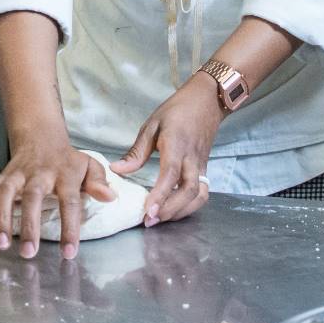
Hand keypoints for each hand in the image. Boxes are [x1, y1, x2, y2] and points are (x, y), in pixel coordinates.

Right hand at [0, 140, 116, 259]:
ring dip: (1, 218)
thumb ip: (99, 182)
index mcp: (65, 174)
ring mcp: (16, 174)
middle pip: (33, 196)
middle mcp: (39, 173)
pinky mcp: (0, 177)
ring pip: (4, 192)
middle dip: (29, 225)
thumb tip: (111, 197)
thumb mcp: (89, 166)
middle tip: (29, 253)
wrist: (41, 138)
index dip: (69, 228)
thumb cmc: (68, 161)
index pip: (69, 201)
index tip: (69, 253)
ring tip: (3, 244)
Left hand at [113, 79, 219, 226]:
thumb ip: (136, 152)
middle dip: (170, 210)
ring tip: (160, 219)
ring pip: (199, 196)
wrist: (207, 101)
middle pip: (189, 191)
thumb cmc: (177, 110)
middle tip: (150, 221)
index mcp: (177, 144)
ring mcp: (202, 165)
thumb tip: (116, 170)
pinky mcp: (205, 169)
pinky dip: (191, 206)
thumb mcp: (152, 125)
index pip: (171, 174)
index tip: (148, 210)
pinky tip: (174, 211)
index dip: (160, 194)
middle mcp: (192, 158)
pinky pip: (202, 193)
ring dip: (181, 212)